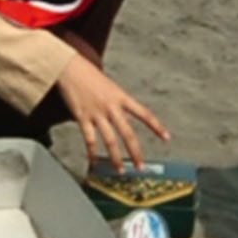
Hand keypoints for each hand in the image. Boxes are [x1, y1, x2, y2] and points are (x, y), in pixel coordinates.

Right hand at [54, 54, 169, 171]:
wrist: (70, 68)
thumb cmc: (89, 76)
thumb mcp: (110, 87)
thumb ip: (118, 103)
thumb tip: (123, 118)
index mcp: (121, 97)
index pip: (144, 113)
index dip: (156, 126)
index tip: (167, 137)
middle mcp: (112, 107)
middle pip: (128, 134)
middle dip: (136, 152)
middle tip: (141, 167)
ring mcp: (97, 113)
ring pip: (110, 140)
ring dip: (116, 158)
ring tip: (120, 170)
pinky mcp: (82, 118)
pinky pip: (90, 140)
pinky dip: (92, 153)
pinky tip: (94, 162)